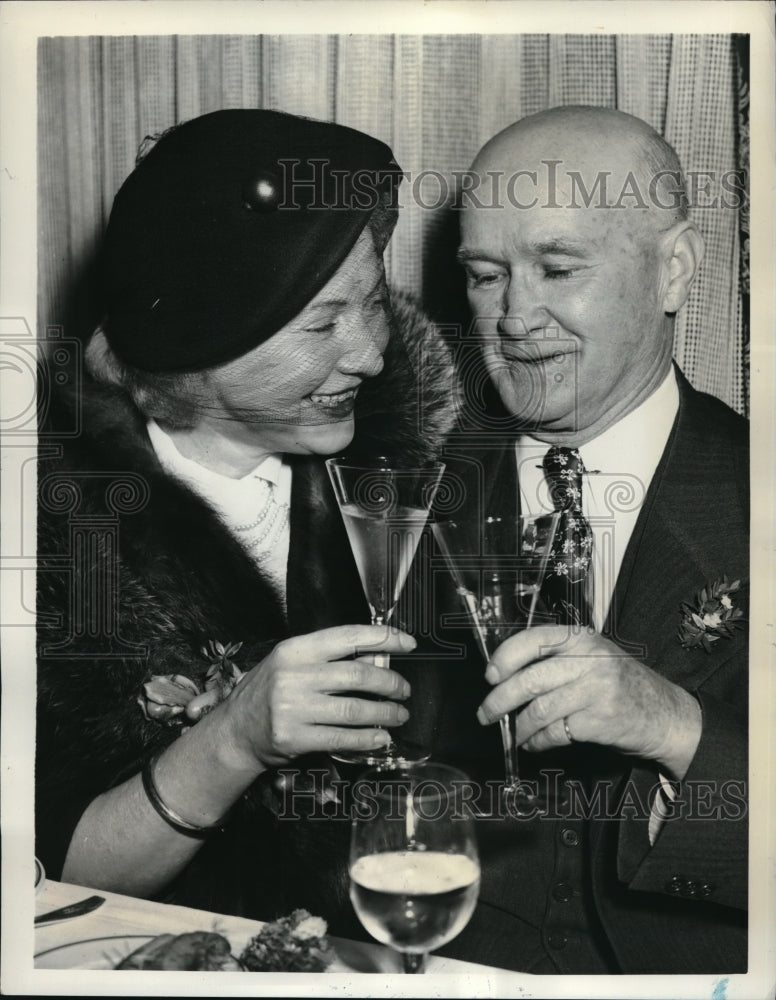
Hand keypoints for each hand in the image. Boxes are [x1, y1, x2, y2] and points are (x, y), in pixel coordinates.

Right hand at [219, 624, 414, 769]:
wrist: (234, 732)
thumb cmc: (268, 693)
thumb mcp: (291, 664)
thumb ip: (328, 660)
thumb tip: (378, 660)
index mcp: (295, 649)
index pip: (347, 636)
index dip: (382, 638)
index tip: (407, 643)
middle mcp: (293, 676)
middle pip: (357, 675)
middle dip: (390, 682)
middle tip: (405, 689)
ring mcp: (292, 708)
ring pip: (354, 709)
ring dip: (385, 713)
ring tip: (399, 714)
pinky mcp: (294, 738)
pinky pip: (341, 738)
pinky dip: (367, 738)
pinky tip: (381, 737)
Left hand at [477, 626, 701, 779]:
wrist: (666, 714)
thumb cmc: (621, 685)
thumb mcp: (593, 657)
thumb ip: (557, 659)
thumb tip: (505, 675)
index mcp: (583, 639)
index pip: (535, 639)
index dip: (506, 657)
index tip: (490, 675)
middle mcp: (590, 660)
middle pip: (530, 679)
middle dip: (499, 700)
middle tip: (485, 714)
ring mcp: (596, 690)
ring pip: (539, 709)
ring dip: (519, 727)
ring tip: (514, 735)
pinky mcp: (600, 720)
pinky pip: (555, 733)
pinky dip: (539, 742)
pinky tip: (535, 744)